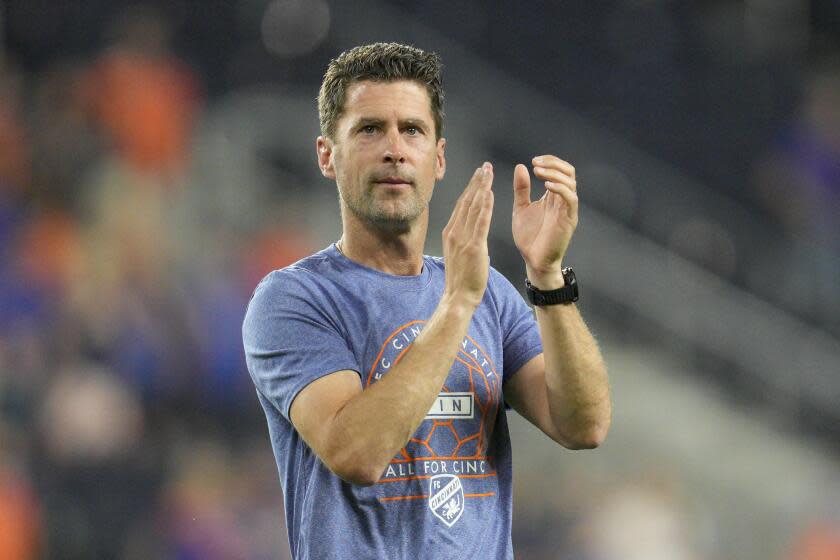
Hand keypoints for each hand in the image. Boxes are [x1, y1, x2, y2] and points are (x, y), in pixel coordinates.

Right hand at [441, 162, 494, 308]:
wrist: (458, 298)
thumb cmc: (461, 280)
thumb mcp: (458, 254)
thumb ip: (463, 240)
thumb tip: (471, 232)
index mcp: (450, 233)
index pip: (461, 205)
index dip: (470, 188)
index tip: (478, 175)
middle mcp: (454, 232)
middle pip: (466, 201)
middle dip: (476, 182)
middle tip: (484, 166)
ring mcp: (462, 239)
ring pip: (473, 207)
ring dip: (481, 188)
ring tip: (488, 173)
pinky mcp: (473, 247)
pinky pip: (480, 222)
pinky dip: (485, 206)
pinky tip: (489, 193)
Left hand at [512, 155, 577, 286]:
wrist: (533, 260)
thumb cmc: (529, 236)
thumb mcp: (521, 208)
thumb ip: (522, 188)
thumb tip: (520, 166)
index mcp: (552, 196)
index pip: (560, 170)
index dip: (550, 161)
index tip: (533, 161)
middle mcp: (562, 200)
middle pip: (569, 172)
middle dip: (553, 164)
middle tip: (536, 164)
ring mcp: (567, 209)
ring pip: (571, 183)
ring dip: (555, 173)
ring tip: (538, 172)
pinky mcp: (569, 220)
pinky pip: (571, 199)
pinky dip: (560, 189)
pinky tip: (546, 186)